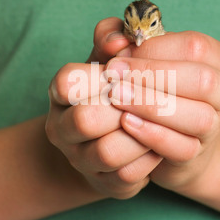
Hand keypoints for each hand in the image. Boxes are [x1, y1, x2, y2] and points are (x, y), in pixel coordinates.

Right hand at [45, 18, 161, 198]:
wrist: (111, 136)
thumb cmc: (114, 91)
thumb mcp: (111, 59)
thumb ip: (114, 37)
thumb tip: (120, 39)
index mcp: (61, 93)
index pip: (67, 81)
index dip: (104, 75)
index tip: (130, 71)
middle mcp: (62, 129)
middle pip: (86, 119)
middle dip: (126, 106)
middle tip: (151, 97)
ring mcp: (80, 159)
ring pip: (108, 151)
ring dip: (141, 134)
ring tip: (159, 121)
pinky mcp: (104, 182)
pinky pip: (128, 174)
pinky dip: (149, 157)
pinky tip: (158, 143)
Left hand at [105, 31, 219, 191]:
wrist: (168, 131)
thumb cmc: (149, 85)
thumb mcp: (135, 57)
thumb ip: (120, 38)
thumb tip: (115, 42)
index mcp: (218, 60)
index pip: (195, 47)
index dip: (154, 50)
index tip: (118, 56)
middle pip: (202, 80)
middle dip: (154, 76)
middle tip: (113, 77)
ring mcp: (215, 126)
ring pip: (198, 117)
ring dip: (152, 106)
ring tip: (116, 98)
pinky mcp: (197, 153)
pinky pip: (183, 147)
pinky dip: (154, 135)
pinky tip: (127, 124)